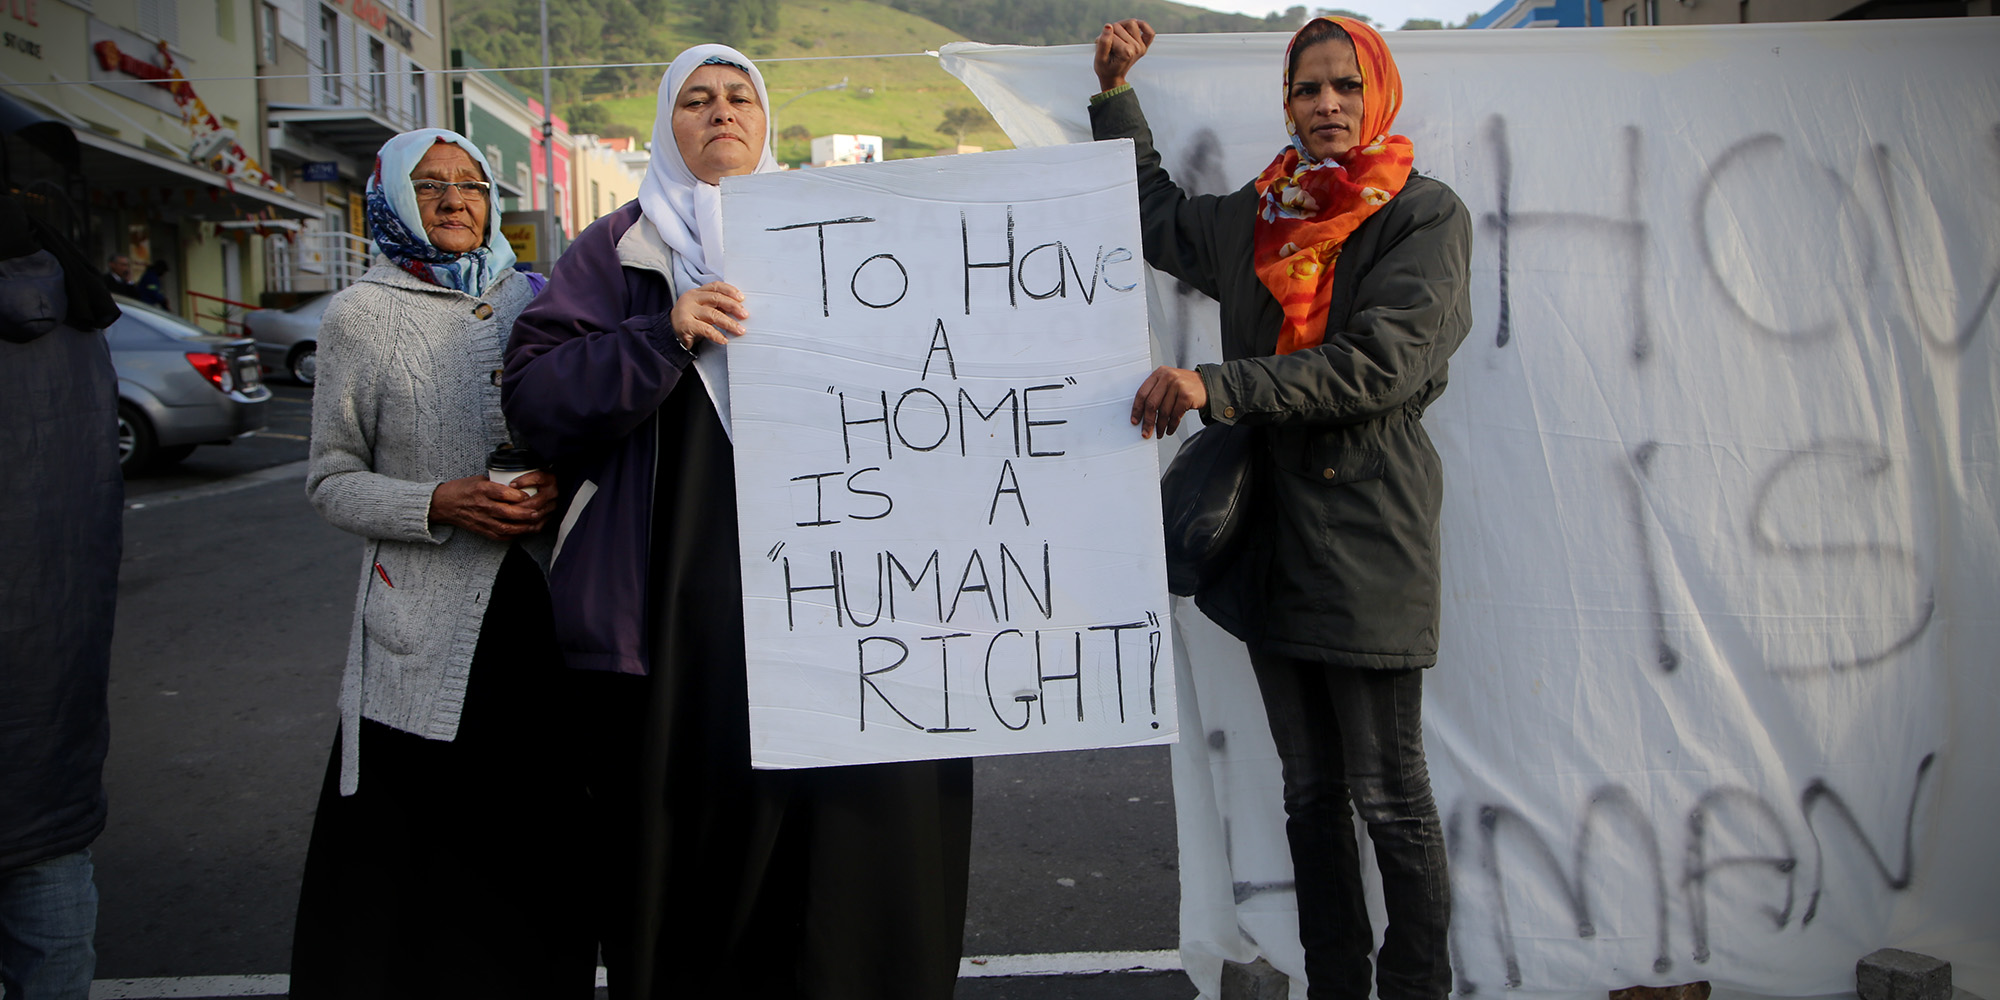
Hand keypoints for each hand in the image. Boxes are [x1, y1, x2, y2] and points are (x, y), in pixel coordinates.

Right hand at [428, 471, 559, 540]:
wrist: (443, 504)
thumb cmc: (463, 489)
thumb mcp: (479, 480)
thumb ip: (497, 483)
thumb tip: (519, 482)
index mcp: (481, 490)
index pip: (502, 493)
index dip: (518, 495)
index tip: (529, 495)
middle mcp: (481, 505)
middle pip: (506, 512)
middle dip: (524, 513)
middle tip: (537, 511)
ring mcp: (481, 519)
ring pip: (505, 526)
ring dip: (522, 527)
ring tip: (534, 524)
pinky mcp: (481, 530)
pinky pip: (499, 535)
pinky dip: (513, 535)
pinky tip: (522, 532)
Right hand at [669, 281, 747, 350]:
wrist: (669, 333)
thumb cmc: (690, 321)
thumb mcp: (702, 310)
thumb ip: (715, 306)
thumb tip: (739, 309)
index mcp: (696, 292)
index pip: (715, 286)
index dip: (729, 290)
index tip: (742, 298)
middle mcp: (691, 299)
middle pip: (716, 298)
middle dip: (733, 306)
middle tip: (745, 315)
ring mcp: (687, 311)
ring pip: (713, 314)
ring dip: (729, 323)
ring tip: (740, 330)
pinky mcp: (686, 325)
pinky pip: (705, 329)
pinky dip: (717, 335)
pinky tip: (725, 340)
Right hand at [1094, 19, 1155, 92]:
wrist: (1113, 76)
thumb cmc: (1105, 68)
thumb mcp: (1099, 58)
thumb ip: (1103, 42)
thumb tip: (1108, 26)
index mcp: (1126, 52)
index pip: (1111, 33)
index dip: (1103, 38)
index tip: (1101, 48)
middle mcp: (1136, 48)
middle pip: (1120, 26)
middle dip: (1111, 32)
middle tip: (1108, 44)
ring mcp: (1141, 47)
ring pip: (1131, 23)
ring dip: (1122, 26)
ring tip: (1116, 36)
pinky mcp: (1144, 45)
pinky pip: (1149, 32)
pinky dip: (1143, 26)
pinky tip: (1136, 25)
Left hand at [1131, 365, 1207, 439]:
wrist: (1207, 385)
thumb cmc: (1184, 386)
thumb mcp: (1168, 383)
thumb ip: (1155, 393)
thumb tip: (1142, 415)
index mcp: (1159, 373)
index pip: (1142, 392)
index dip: (1137, 409)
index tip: (1135, 421)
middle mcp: (1168, 377)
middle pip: (1151, 403)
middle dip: (1148, 421)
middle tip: (1146, 432)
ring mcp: (1178, 385)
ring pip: (1164, 411)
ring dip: (1160, 426)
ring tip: (1159, 433)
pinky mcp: (1187, 395)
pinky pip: (1175, 415)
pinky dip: (1172, 425)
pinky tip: (1170, 430)